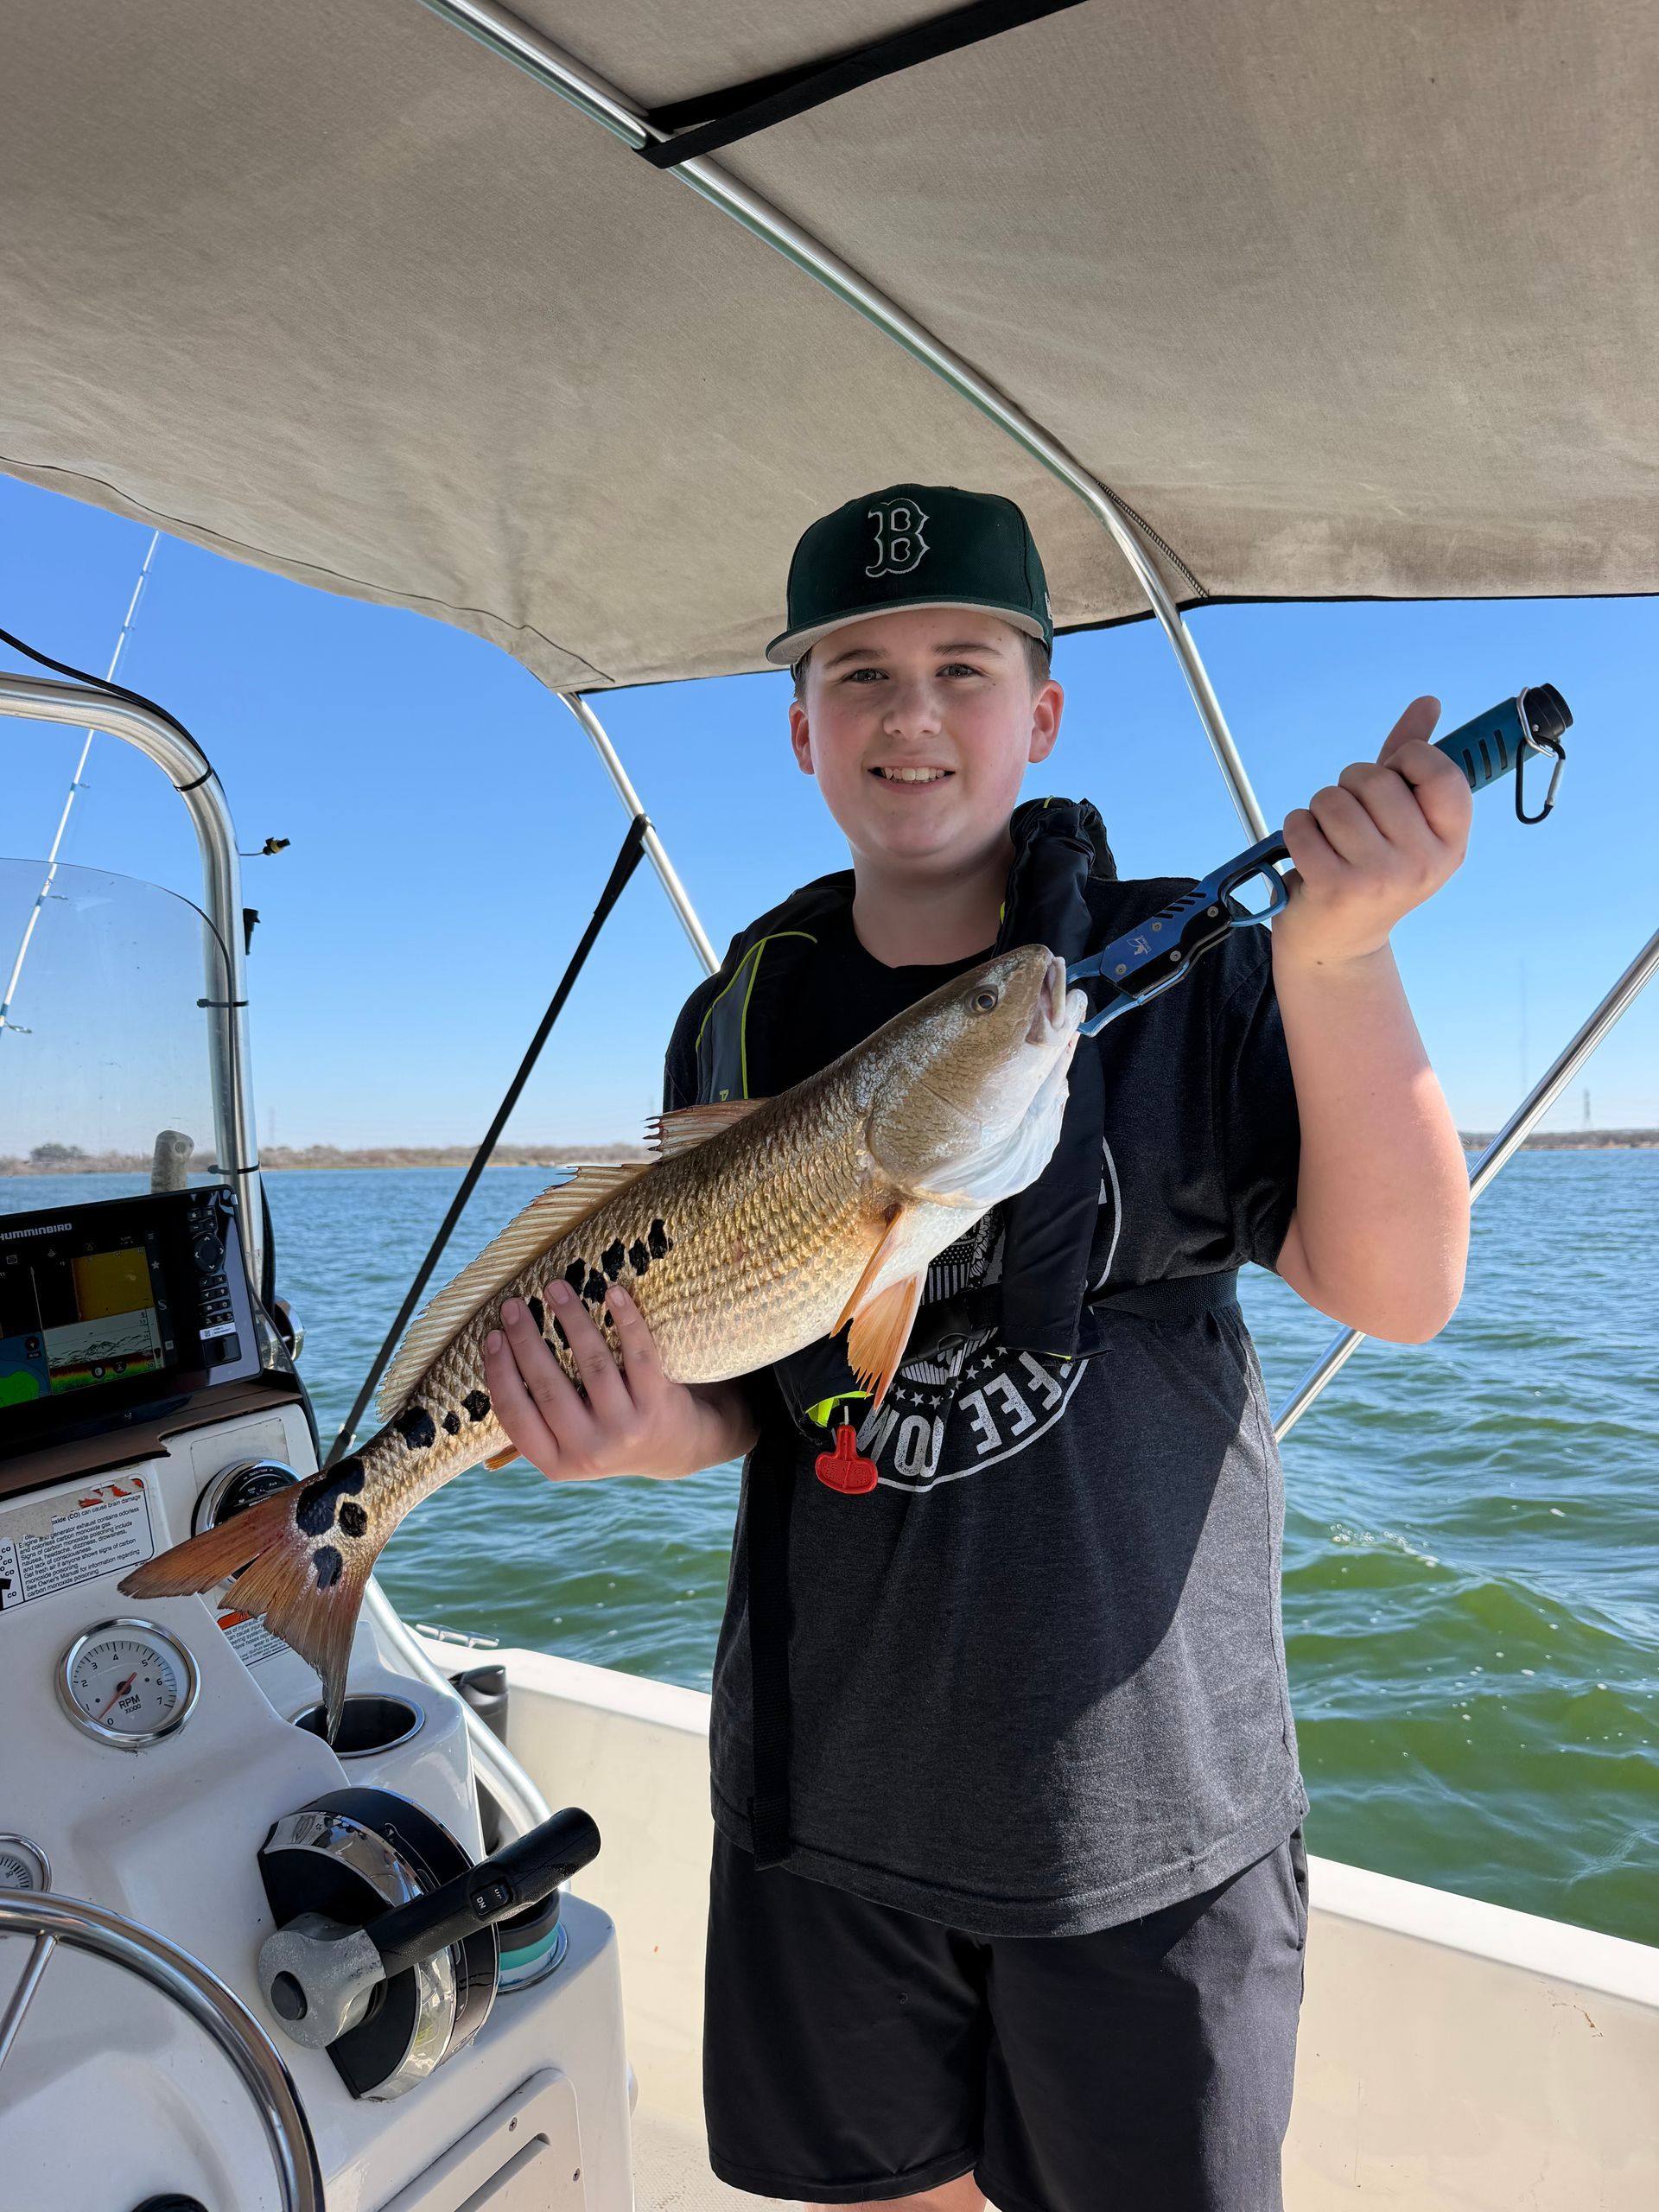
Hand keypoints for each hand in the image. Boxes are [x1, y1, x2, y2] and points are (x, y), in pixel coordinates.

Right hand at [483, 1278, 754, 1481]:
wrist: (673, 1449)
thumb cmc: (606, 1434)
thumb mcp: (567, 1446)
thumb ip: (537, 1419)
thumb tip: (495, 1358)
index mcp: (556, 1463)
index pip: (516, 1416)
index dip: (499, 1374)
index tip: (491, 1336)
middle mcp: (589, 1450)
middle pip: (550, 1389)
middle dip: (527, 1341)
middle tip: (514, 1305)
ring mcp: (626, 1428)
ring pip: (593, 1366)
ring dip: (571, 1321)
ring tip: (556, 1288)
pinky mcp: (658, 1404)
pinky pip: (639, 1354)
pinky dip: (626, 1320)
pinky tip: (612, 1293)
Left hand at [1274, 696, 1471, 968]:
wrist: (1338, 943)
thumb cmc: (1370, 868)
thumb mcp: (1401, 818)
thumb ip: (1412, 760)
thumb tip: (1427, 703)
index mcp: (1452, 840)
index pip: (1438, 769)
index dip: (1406, 759)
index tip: (1391, 778)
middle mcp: (1424, 862)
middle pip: (1375, 780)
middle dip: (1351, 786)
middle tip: (1351, 819)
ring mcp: (1381, 878)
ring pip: (1334, 799)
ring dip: (1320, 809)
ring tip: (1329, 837)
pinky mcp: (1336, 888)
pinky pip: (1303, 824)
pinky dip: (1296, 829)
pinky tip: (1308, 851)